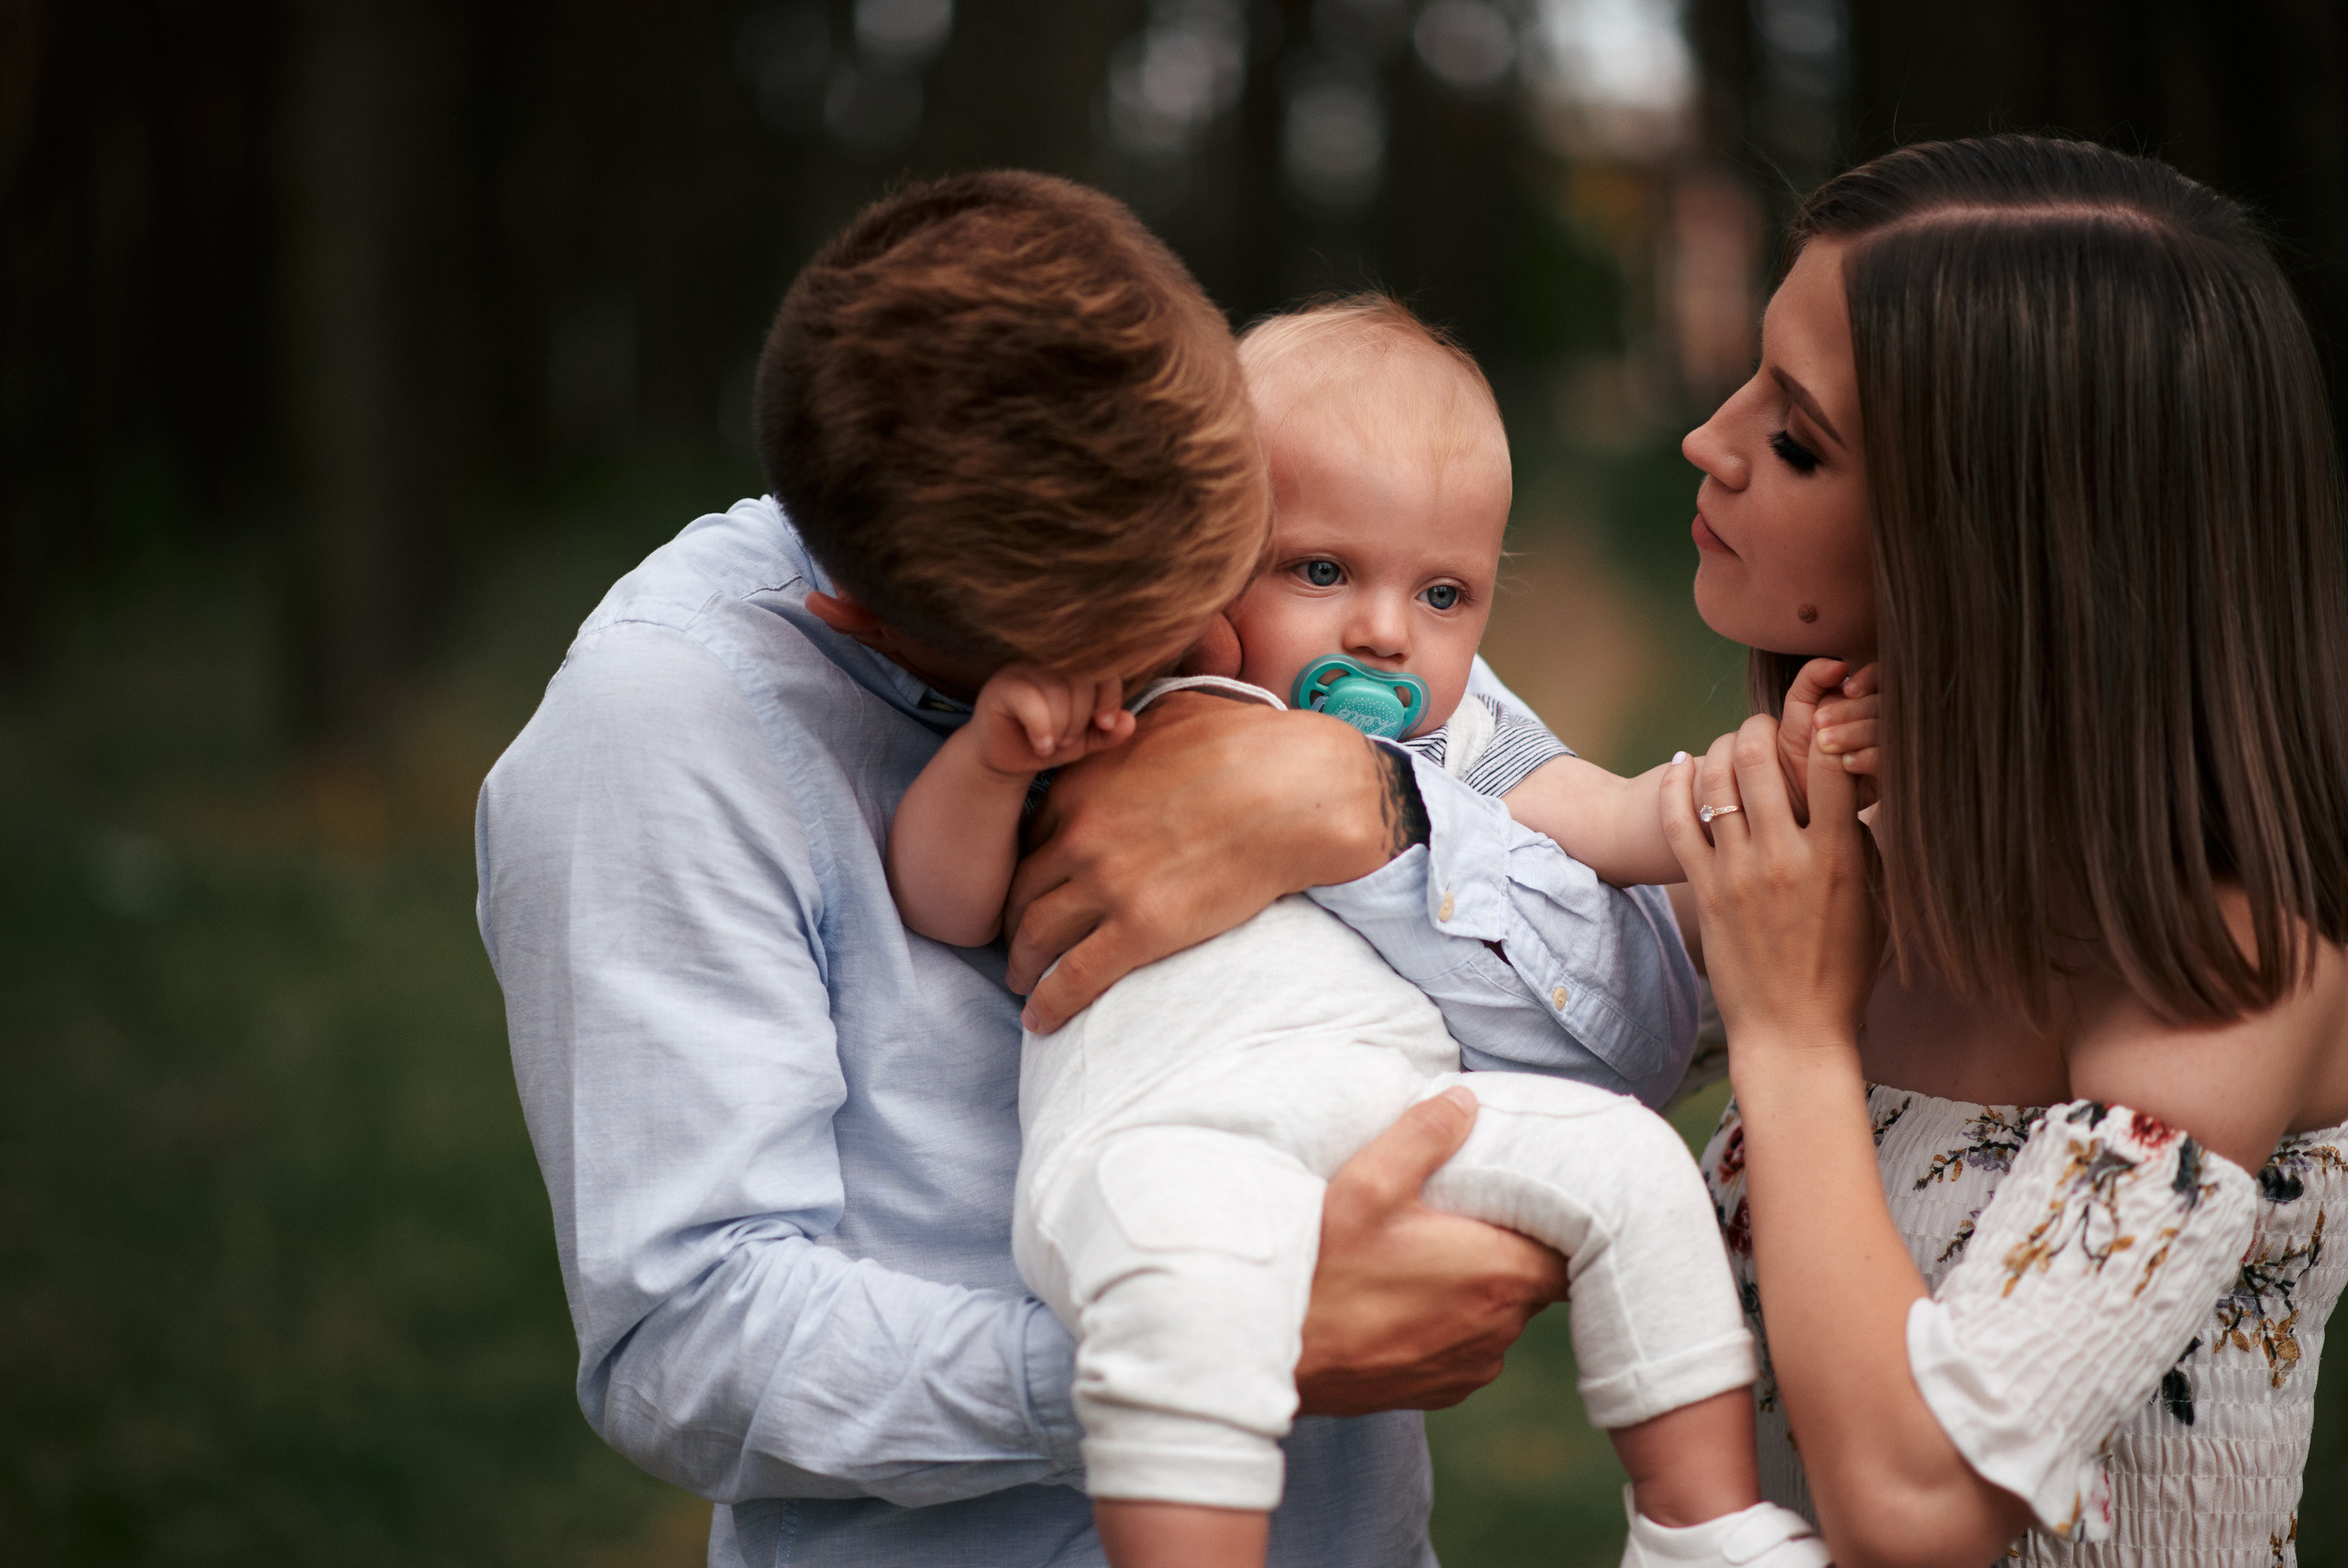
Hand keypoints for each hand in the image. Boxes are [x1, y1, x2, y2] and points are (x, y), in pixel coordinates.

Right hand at [970, 666, 1134, 777]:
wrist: (1007, 761)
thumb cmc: (1046, 742)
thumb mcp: (1084, 741)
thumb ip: (1108, 732)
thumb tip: (1129, 720)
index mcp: (1071, 667)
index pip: (1101, 667)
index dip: (1109, 695)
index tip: (1104, 724)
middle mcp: (1046, 662)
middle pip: (1079, 677)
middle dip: (1081, 716)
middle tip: (1069, 741)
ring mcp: (1021, 670)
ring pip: (1055, 689)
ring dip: (1060, 725)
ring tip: (1053, 745)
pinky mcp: (1000, 687)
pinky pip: (1028, 700)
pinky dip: (1041, 728)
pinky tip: (1040, 745)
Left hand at [1005, 694, 1400, 1029]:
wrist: (1298, 790)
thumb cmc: (1250, 744)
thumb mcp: (1173, 709)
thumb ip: (1134, 724)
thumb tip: (1126, 723)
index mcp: (1082, 785)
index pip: (1031, 838)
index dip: (1028, 869)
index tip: (1034, 889)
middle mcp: (1081, 835)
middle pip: (1021, 891)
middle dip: (1012, 922)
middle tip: (1019, 943)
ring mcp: (1107, 884)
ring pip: (1036, 937)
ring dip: (1022, 965)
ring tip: (1023, 983)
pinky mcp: (1141, 930)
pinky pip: (1076, 978)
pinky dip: (1050, 1003)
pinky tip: (1041, 1019)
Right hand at [1294, 1087, 1568, 1415]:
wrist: (1269, 1354)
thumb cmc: (1321, 1271)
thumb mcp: (1366, 1183)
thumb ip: (1424, 1135)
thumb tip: (1464, 1101)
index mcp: (1497, 1273)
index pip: (1571, 1252)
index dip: (1559, 1224)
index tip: (1531, 1201)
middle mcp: (1497, 1330)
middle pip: (1533, 1280)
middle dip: (1508, 1248)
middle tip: (1466, 1216)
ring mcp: (1469, 1366)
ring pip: (1499, 1315)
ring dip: (1476, 1288)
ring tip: (1426, 1257)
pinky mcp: (1440, 1390)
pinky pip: (1466, 1347)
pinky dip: (1448, 1324)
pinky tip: (1404, 1300)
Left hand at [1664, 716, 1882, 1052]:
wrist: (1793, 1030)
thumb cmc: (1844, 970)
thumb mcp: (1876, 904)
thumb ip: (1865, 846)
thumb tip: (1857, 794)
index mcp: (1838, 857)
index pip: (1830, 765)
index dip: (1826, 730)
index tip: (1824, 722)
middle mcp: (1785, 857)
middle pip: (1761, 760)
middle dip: (1762, 727)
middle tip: (1767, 725)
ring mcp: (1739, 872)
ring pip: (1716, 781)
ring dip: (1721, 749)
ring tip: (1730, 744)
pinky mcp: (1704, 889)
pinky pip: (1678, 822)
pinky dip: (1675, 785)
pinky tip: (1680, 764)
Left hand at [1773, 660, 1880, 823]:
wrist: (1790, 794)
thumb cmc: (1794, 747)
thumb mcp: (1796, 707)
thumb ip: (1812, 679)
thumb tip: (1840, 665)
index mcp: (1864, 699)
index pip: (1882, 678)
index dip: (1869, 679)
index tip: (1847, 690)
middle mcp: (1881, 721)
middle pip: (1886, 703)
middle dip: (1852, 711)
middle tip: (1819, 724)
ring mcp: (1889, 748)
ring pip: (1889, 730)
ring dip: (1856, 733)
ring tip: (1823, 744)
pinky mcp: (1891, 776)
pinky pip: (1891, 761)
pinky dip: (1869, 758)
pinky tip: (1846, 763)